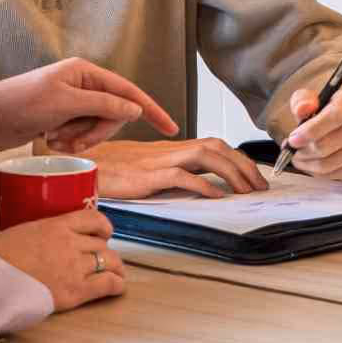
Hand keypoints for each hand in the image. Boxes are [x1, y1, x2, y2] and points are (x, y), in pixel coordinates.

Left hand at [0, 58, 177, 155]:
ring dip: (80, 139)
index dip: (151, 110)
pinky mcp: (62, 120)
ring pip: (97, 128)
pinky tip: (49, 140)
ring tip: (55, 139)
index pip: (129, 91)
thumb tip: (135, 109)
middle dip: (96, 132)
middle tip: (72, 140)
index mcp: (85, 72)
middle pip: (113, 115)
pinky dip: (69, 143)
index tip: (170, 128)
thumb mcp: (65, 103)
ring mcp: (72, 104)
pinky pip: (81, 136)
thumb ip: (104, 104)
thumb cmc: (21, 103)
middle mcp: (82, 85)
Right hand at [0, 207, 124, 311]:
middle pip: (102, 245)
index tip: (104, 233)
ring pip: (108, 262)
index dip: (103, 226)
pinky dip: (116, 285)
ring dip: (115, 268)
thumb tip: (35, 246)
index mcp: (54, 225)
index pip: (92, 218)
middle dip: (106, 252)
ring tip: (117, 274)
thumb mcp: (16, 235)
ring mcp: (73, 267)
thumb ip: (35, 237)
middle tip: (105, 260)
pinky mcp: (73, 292)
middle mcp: (69, 243)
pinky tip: (118, 287)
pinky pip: (106, 284)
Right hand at [88, 137, 267, 198]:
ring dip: (231, 172)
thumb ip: (172, 173)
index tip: (255, 178)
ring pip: (205, 155)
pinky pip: (180, 176)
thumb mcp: (148, 170)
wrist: (81, 167)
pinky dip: (202, 185)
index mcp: (171, 149)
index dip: (238, 159)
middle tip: (260, 187)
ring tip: (246, 191)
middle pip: (217, 147)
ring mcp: (158, 162)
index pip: (215, 146)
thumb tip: (200, 186)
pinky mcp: (146, 176)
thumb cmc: (111, 170)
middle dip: (243, 165)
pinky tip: (216, 196)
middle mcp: (169, 151)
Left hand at [284, 84, 341, 181]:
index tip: (293, 139)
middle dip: (303, 150)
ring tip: (299, 156)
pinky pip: (335, 175)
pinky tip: (312, 162)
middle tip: (292, 149)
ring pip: (328, 163)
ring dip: (307, 163)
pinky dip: (317, 172)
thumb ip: (303, 101)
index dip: (311, 130)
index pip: (336, 115)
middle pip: (327, 144)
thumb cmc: (327, 111)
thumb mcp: (311, 99)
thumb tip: (303, 109)